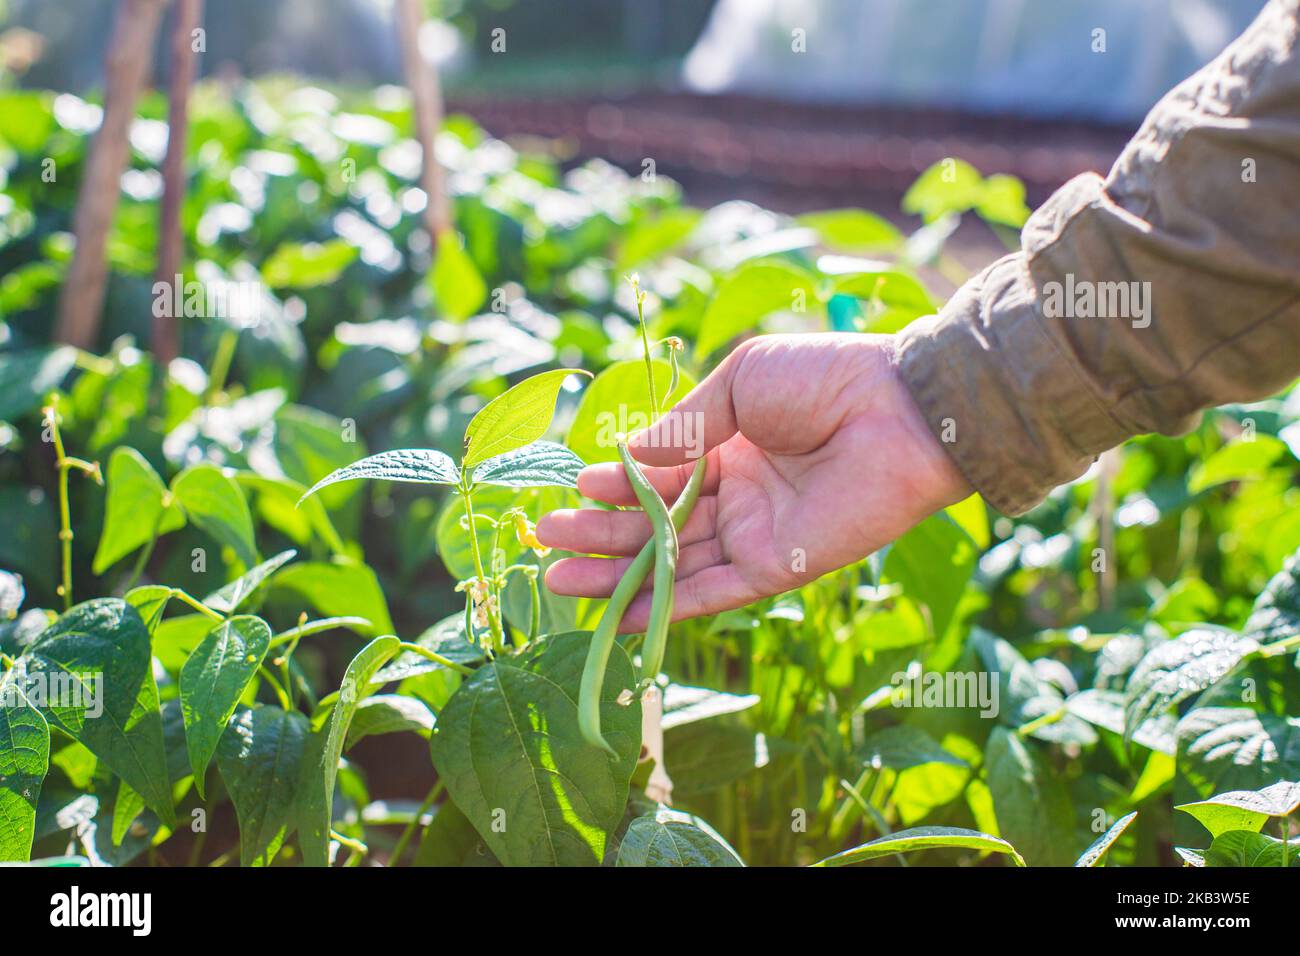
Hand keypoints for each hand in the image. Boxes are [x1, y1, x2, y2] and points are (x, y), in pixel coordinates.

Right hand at [538, 333, 971, 630]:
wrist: (902, 409)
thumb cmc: (825, 378)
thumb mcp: (741, 382)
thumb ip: (683, 426)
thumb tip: (626, 457)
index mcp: (728, 444)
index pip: (656, 474)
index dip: (614, 484)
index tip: (573, 487)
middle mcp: (736, 492)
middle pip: (653, 524)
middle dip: (598, 533)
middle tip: (546, 541)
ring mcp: (753, 533)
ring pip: (671, 562)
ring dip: (615, 574)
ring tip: (556, 578)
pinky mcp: (775, 567)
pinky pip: (710, 592)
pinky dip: (664, 606)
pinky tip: (616, 615)